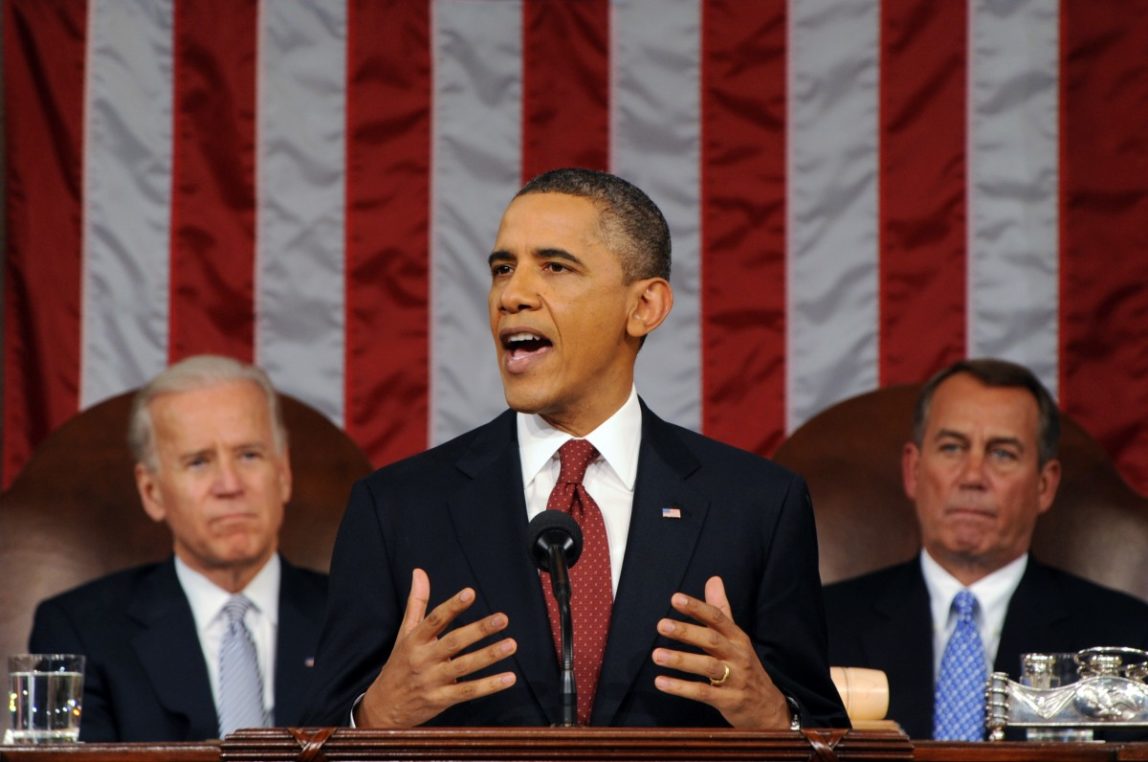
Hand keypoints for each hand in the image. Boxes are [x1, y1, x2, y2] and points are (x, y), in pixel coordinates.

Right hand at [355, 568, 517, 727]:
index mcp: (414, 640)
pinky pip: (468, 692)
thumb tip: (419, 572)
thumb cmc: (399, 664)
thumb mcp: (405, 633)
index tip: (470, 593)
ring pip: (464, 666)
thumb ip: (417, 602)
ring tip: (511, 644)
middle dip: (479, 630)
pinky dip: (489, 686)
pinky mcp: (441, 700)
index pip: (435, 620)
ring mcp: (432, 681)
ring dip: (489, 655)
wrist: (383, 708)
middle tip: (502, 618)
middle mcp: (423, 659)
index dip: (452, 606)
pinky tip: (509, 677)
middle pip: (453, 642)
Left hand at [651, 576, 790, 728]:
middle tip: (662, 625)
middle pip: (712, 640)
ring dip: (681, 660)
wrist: (767, 706)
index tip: (675, 598)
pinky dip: (681, 688)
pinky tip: (661, 682)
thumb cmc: (745, 666)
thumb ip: (721, 609)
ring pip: (707, 666)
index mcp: (737, 637)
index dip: (697, 607)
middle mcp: (737, 655)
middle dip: (686, 632)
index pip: (717, 617)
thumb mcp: (736, 637)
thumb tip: (713, 579)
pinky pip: (702, 692)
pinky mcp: (727, 700)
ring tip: (656, 655)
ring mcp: (734, 678)